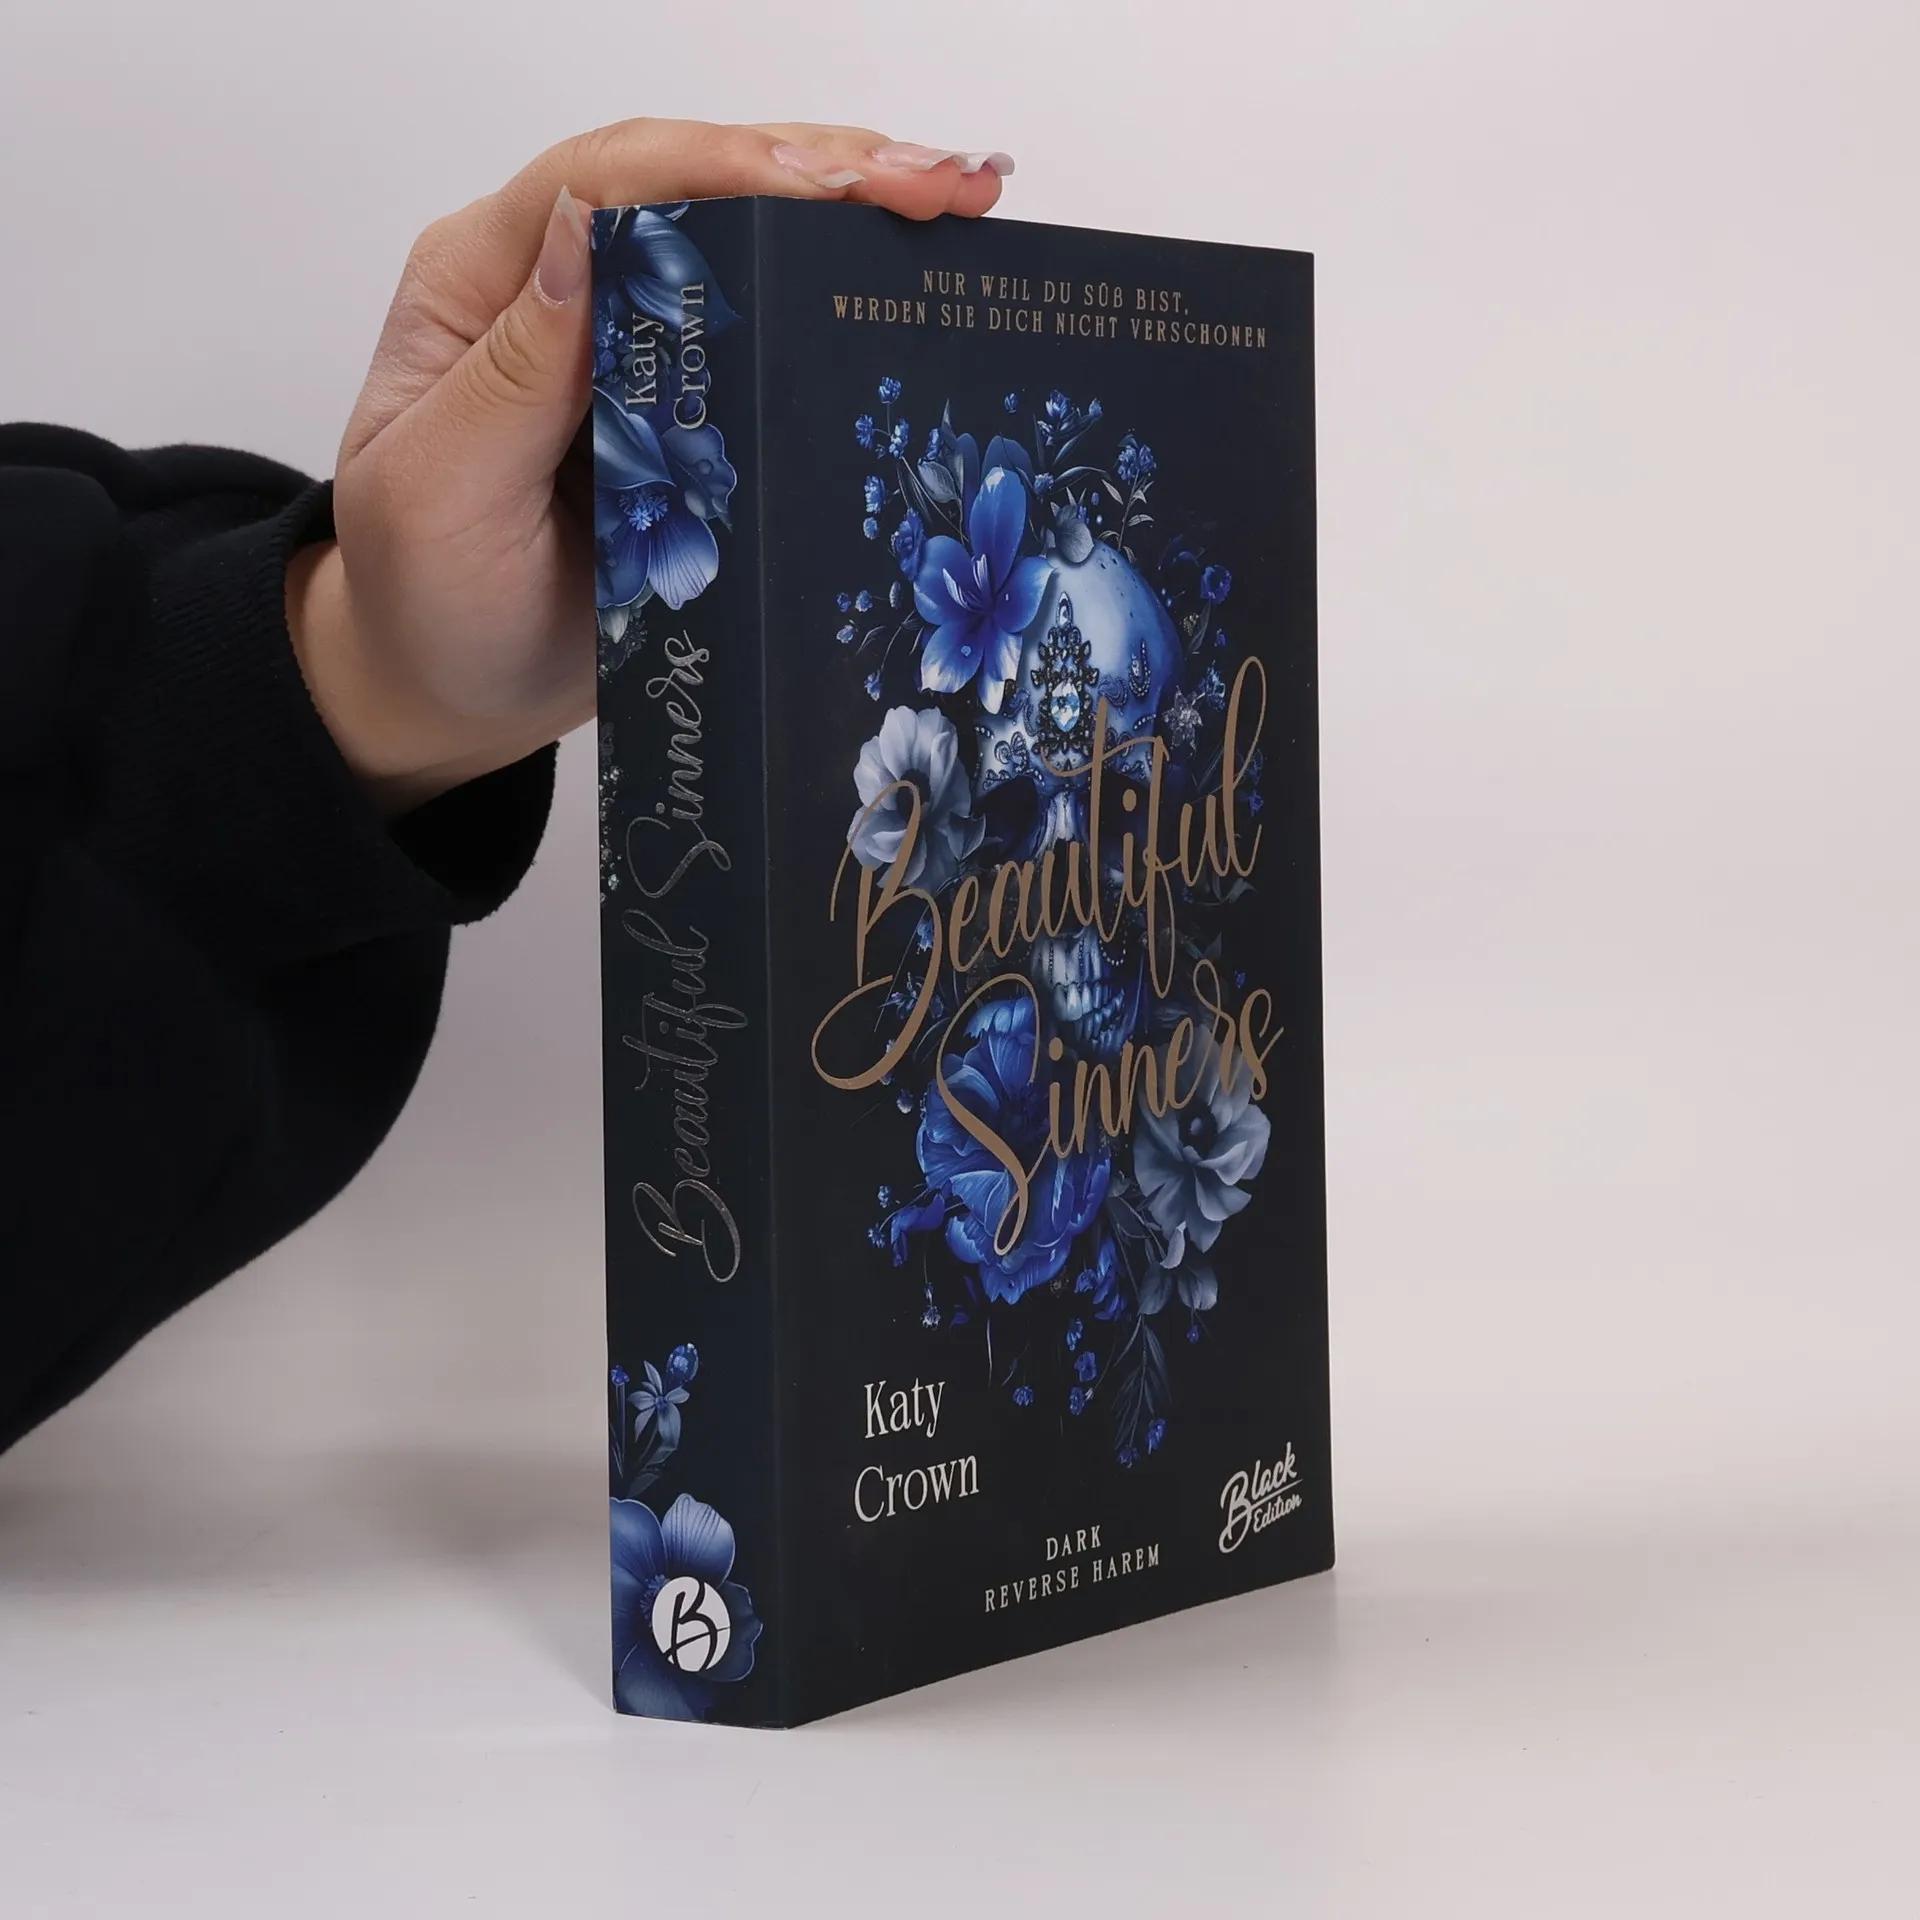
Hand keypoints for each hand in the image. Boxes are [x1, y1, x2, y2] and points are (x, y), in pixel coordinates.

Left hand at [287, 120, 1009, 814]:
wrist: (448, 689)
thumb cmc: (424, 602)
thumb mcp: (438, 498)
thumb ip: (508, 379)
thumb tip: (585, 232)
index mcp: (485, 284)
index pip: (611, 183)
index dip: (732, 168)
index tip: (843, 186)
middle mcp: (565, 290)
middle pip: (699, 184)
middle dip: (828, 170)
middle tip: (952, 184)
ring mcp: (633, 346)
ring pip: (748, 241)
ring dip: (858, 216)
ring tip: (969, 204)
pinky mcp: (688, 408)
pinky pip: (771, 333)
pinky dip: (847, 297)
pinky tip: (926, 280)